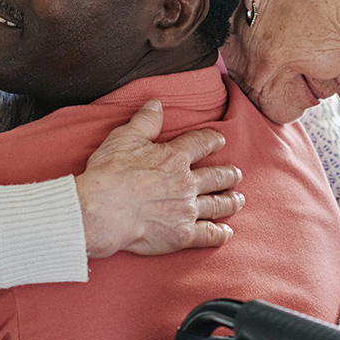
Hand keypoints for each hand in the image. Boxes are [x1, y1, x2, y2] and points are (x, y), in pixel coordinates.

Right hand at [75, 99, 244, 257]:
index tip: (220, 140)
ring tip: (238, 199)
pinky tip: (226, 231)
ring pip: (218, 204)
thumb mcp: (123, 138)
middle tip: (236, 174)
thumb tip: (156, 103)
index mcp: (175, 157)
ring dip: (231, 201)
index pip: (202, 143)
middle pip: (218, 176)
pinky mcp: (183, 235)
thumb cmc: (108, 174)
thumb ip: (144, 121)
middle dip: (229, 174)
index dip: (213, 140)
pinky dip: (220, 233)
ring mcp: (187, 210)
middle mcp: (187, 183)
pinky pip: (209, 234)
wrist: (102, 212)